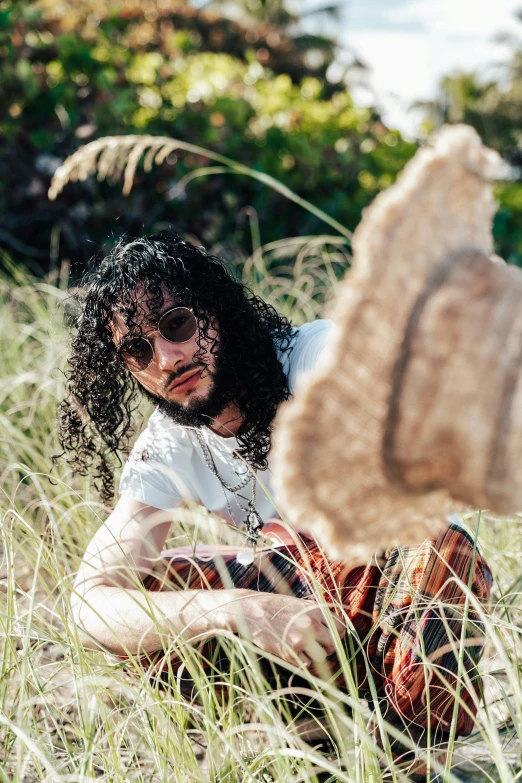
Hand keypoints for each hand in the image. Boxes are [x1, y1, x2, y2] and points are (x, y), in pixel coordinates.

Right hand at [220, 590, 345, 668]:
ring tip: (303, 648)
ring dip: (315, 655)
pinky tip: (291, 651)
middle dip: (328, 647)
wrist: (251, 610)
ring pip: (323, 656)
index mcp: (316, 610)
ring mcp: (301, 639)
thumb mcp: (300, 604)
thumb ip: (318, 615)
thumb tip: (337, 629)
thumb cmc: (276, 607)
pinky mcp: (289, 652)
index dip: (336, 634)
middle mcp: (311, 624)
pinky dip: (302, 661)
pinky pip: (307, 664)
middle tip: (317, 644)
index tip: (328, 636)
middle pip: (334, 644)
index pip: (341, 628)